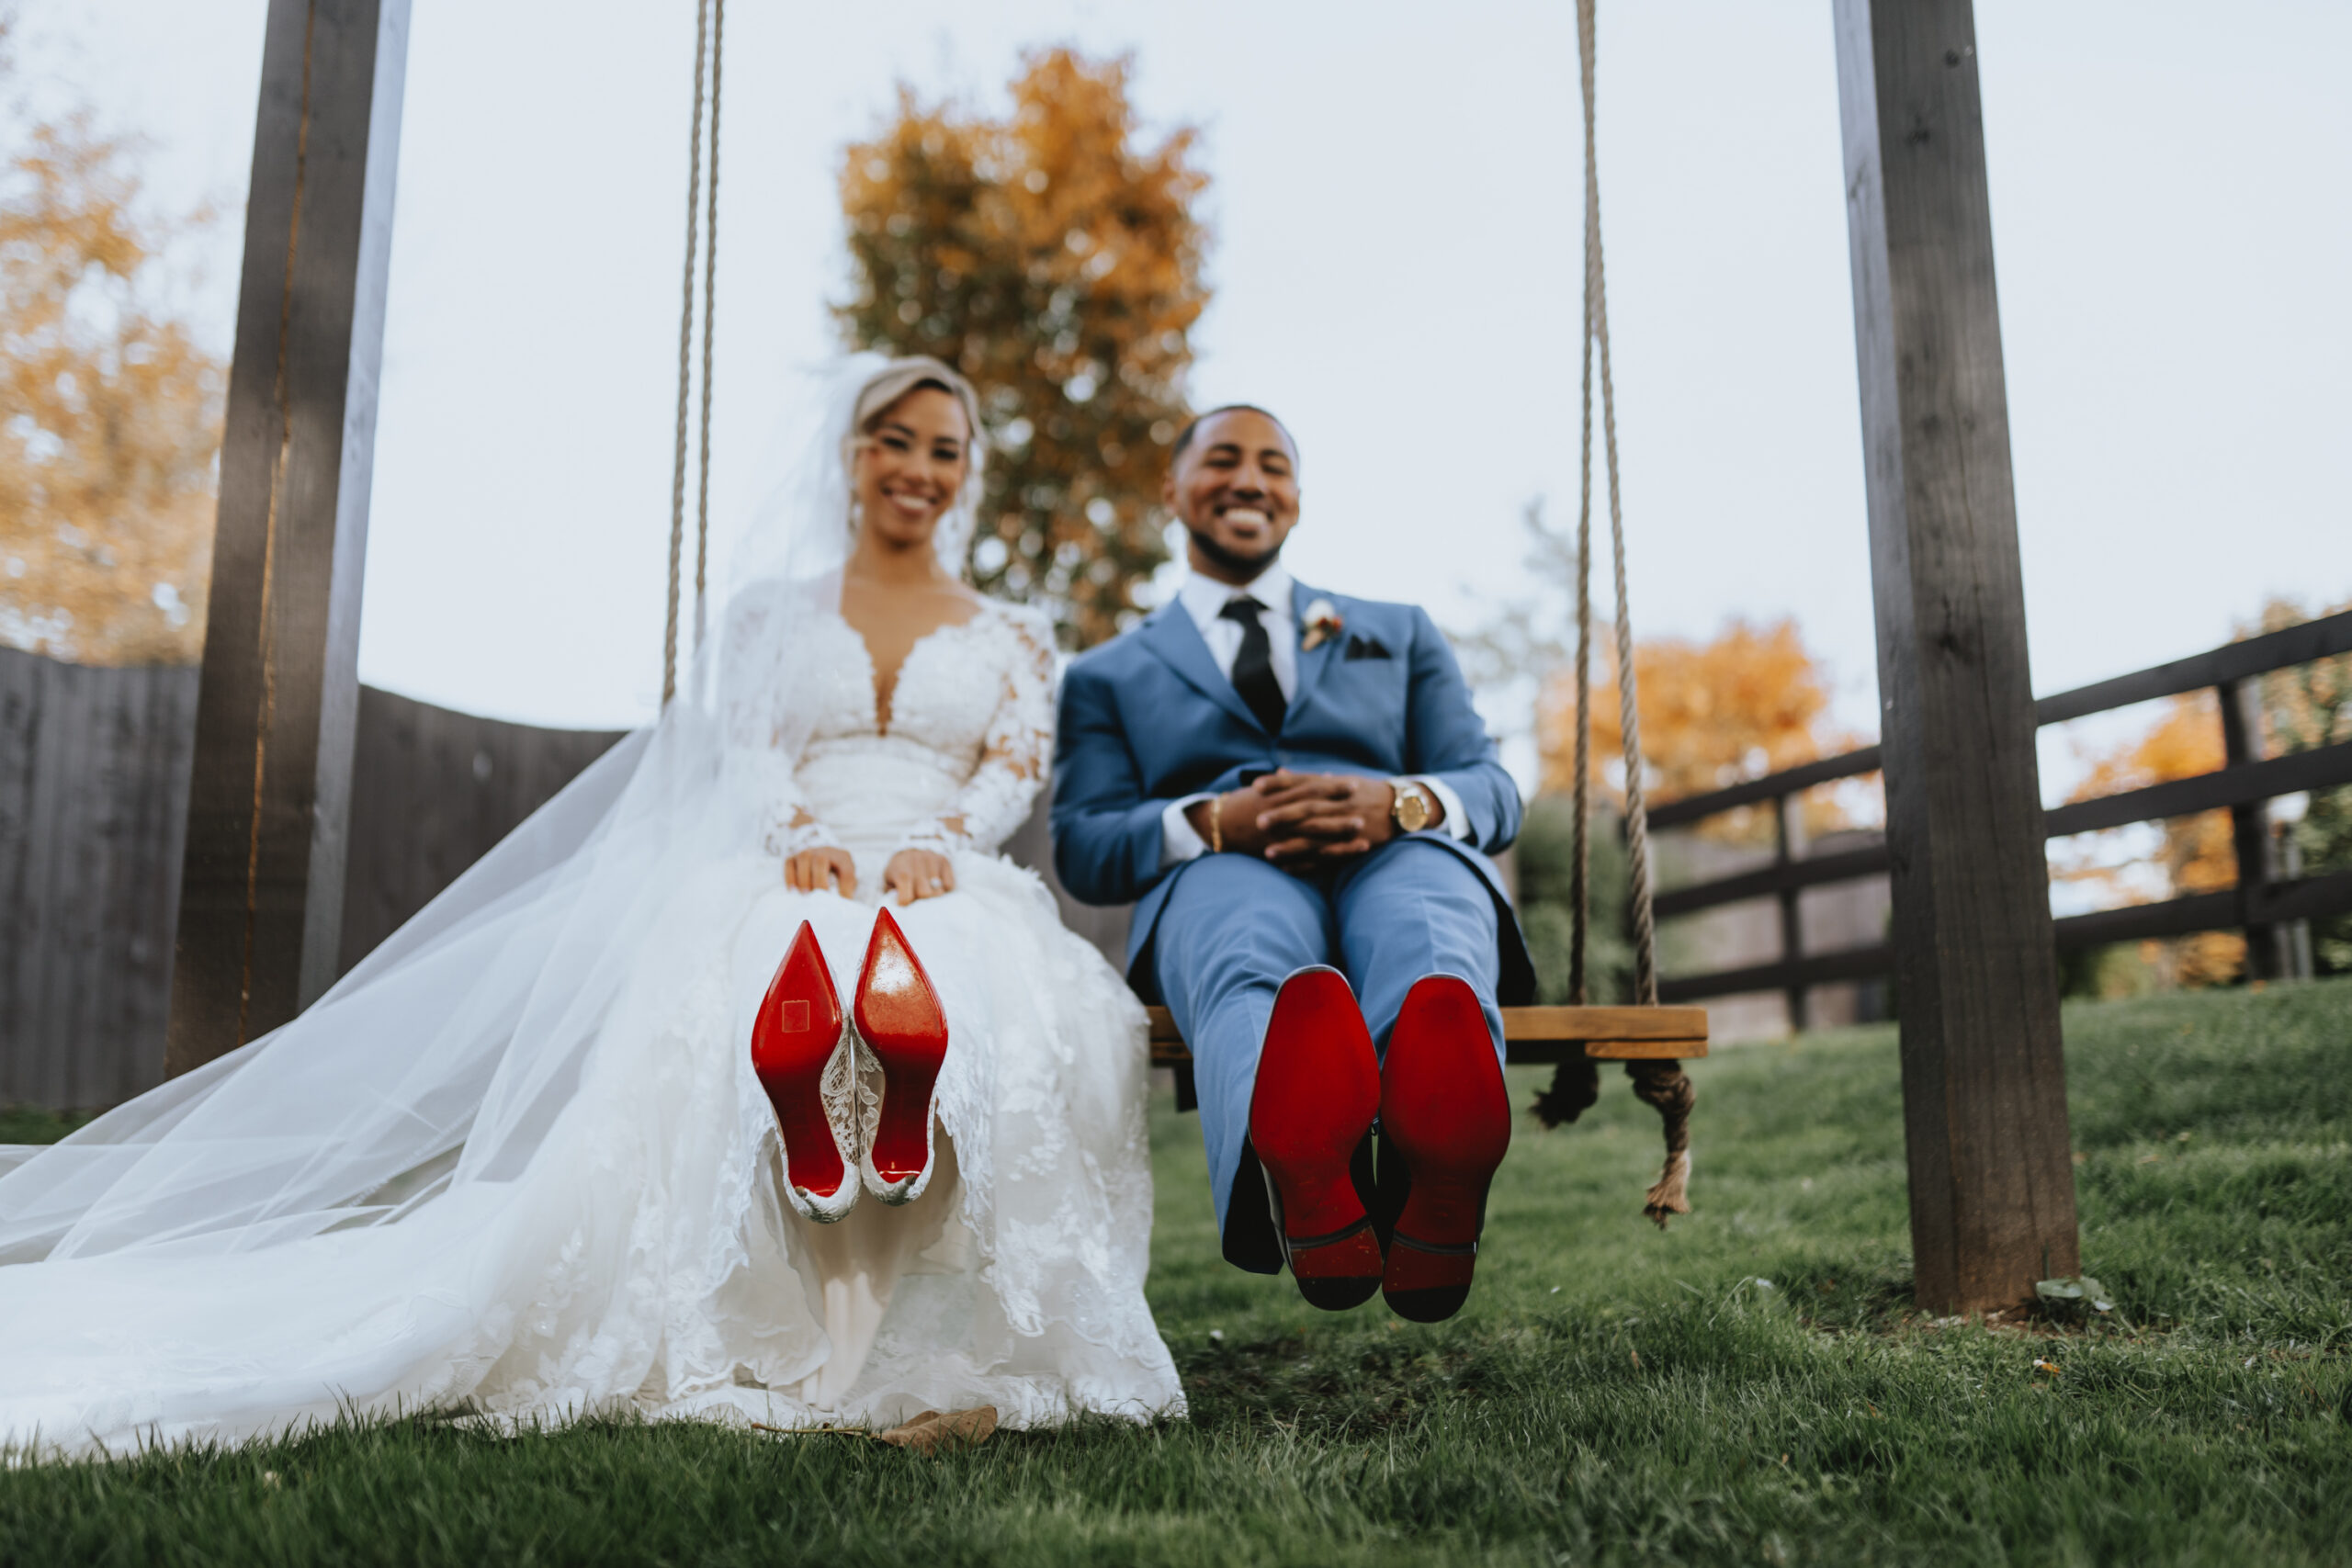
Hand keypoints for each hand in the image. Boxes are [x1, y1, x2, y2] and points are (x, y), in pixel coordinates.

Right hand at [785, 846, 857, 895]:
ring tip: (805, 895)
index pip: (846, 872)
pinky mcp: (794, 857)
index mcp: (843, 858)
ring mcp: (808, 853)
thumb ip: (846, 889)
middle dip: (819, 881)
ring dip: (803, 878)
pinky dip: (790, 877)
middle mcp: (825, 852)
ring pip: (804, 859)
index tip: (843, 902)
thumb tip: (842, 906)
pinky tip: (792, 890)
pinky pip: (789, 863)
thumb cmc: (837, 871)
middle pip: (821, 861)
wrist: (824, 856)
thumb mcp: (845, 877)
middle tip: (818, 898)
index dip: (845, 888)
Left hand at [884, 847, 956, 904]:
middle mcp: (916, 863)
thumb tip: (896, 908)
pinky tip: (937, 886)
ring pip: (938, 890)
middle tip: (919, 898)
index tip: (905, 904)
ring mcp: (932, 860)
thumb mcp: (889, 879)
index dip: (906, 903)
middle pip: (925, 894)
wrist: (914, 845)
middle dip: (922, 900)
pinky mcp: (944, 861)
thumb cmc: (899, 869)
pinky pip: (949, 884)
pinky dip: (945, 889)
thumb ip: (890, 894)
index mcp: (899, 870)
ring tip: (928, 892)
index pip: (905, 895)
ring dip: (934, 895)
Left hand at [1251, 771, 1397, 864]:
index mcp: (1335, 787)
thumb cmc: (1362, 792)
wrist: (1401, 807)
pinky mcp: (1353, 846)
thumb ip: (1307, 779)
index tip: (1255, 785)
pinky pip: (1329, 858)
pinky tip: (1288, 869)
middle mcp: (1340, 805)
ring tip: (1268, 853)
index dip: (1280, 784)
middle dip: (1284, 816)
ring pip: (1317, 837)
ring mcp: (1347, 827)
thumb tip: (1279, 772)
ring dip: (1292, 846)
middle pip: (1309, 810)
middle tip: (1259, 821)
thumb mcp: (1338, 781)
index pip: (1304, 782)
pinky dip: (1308, 865)